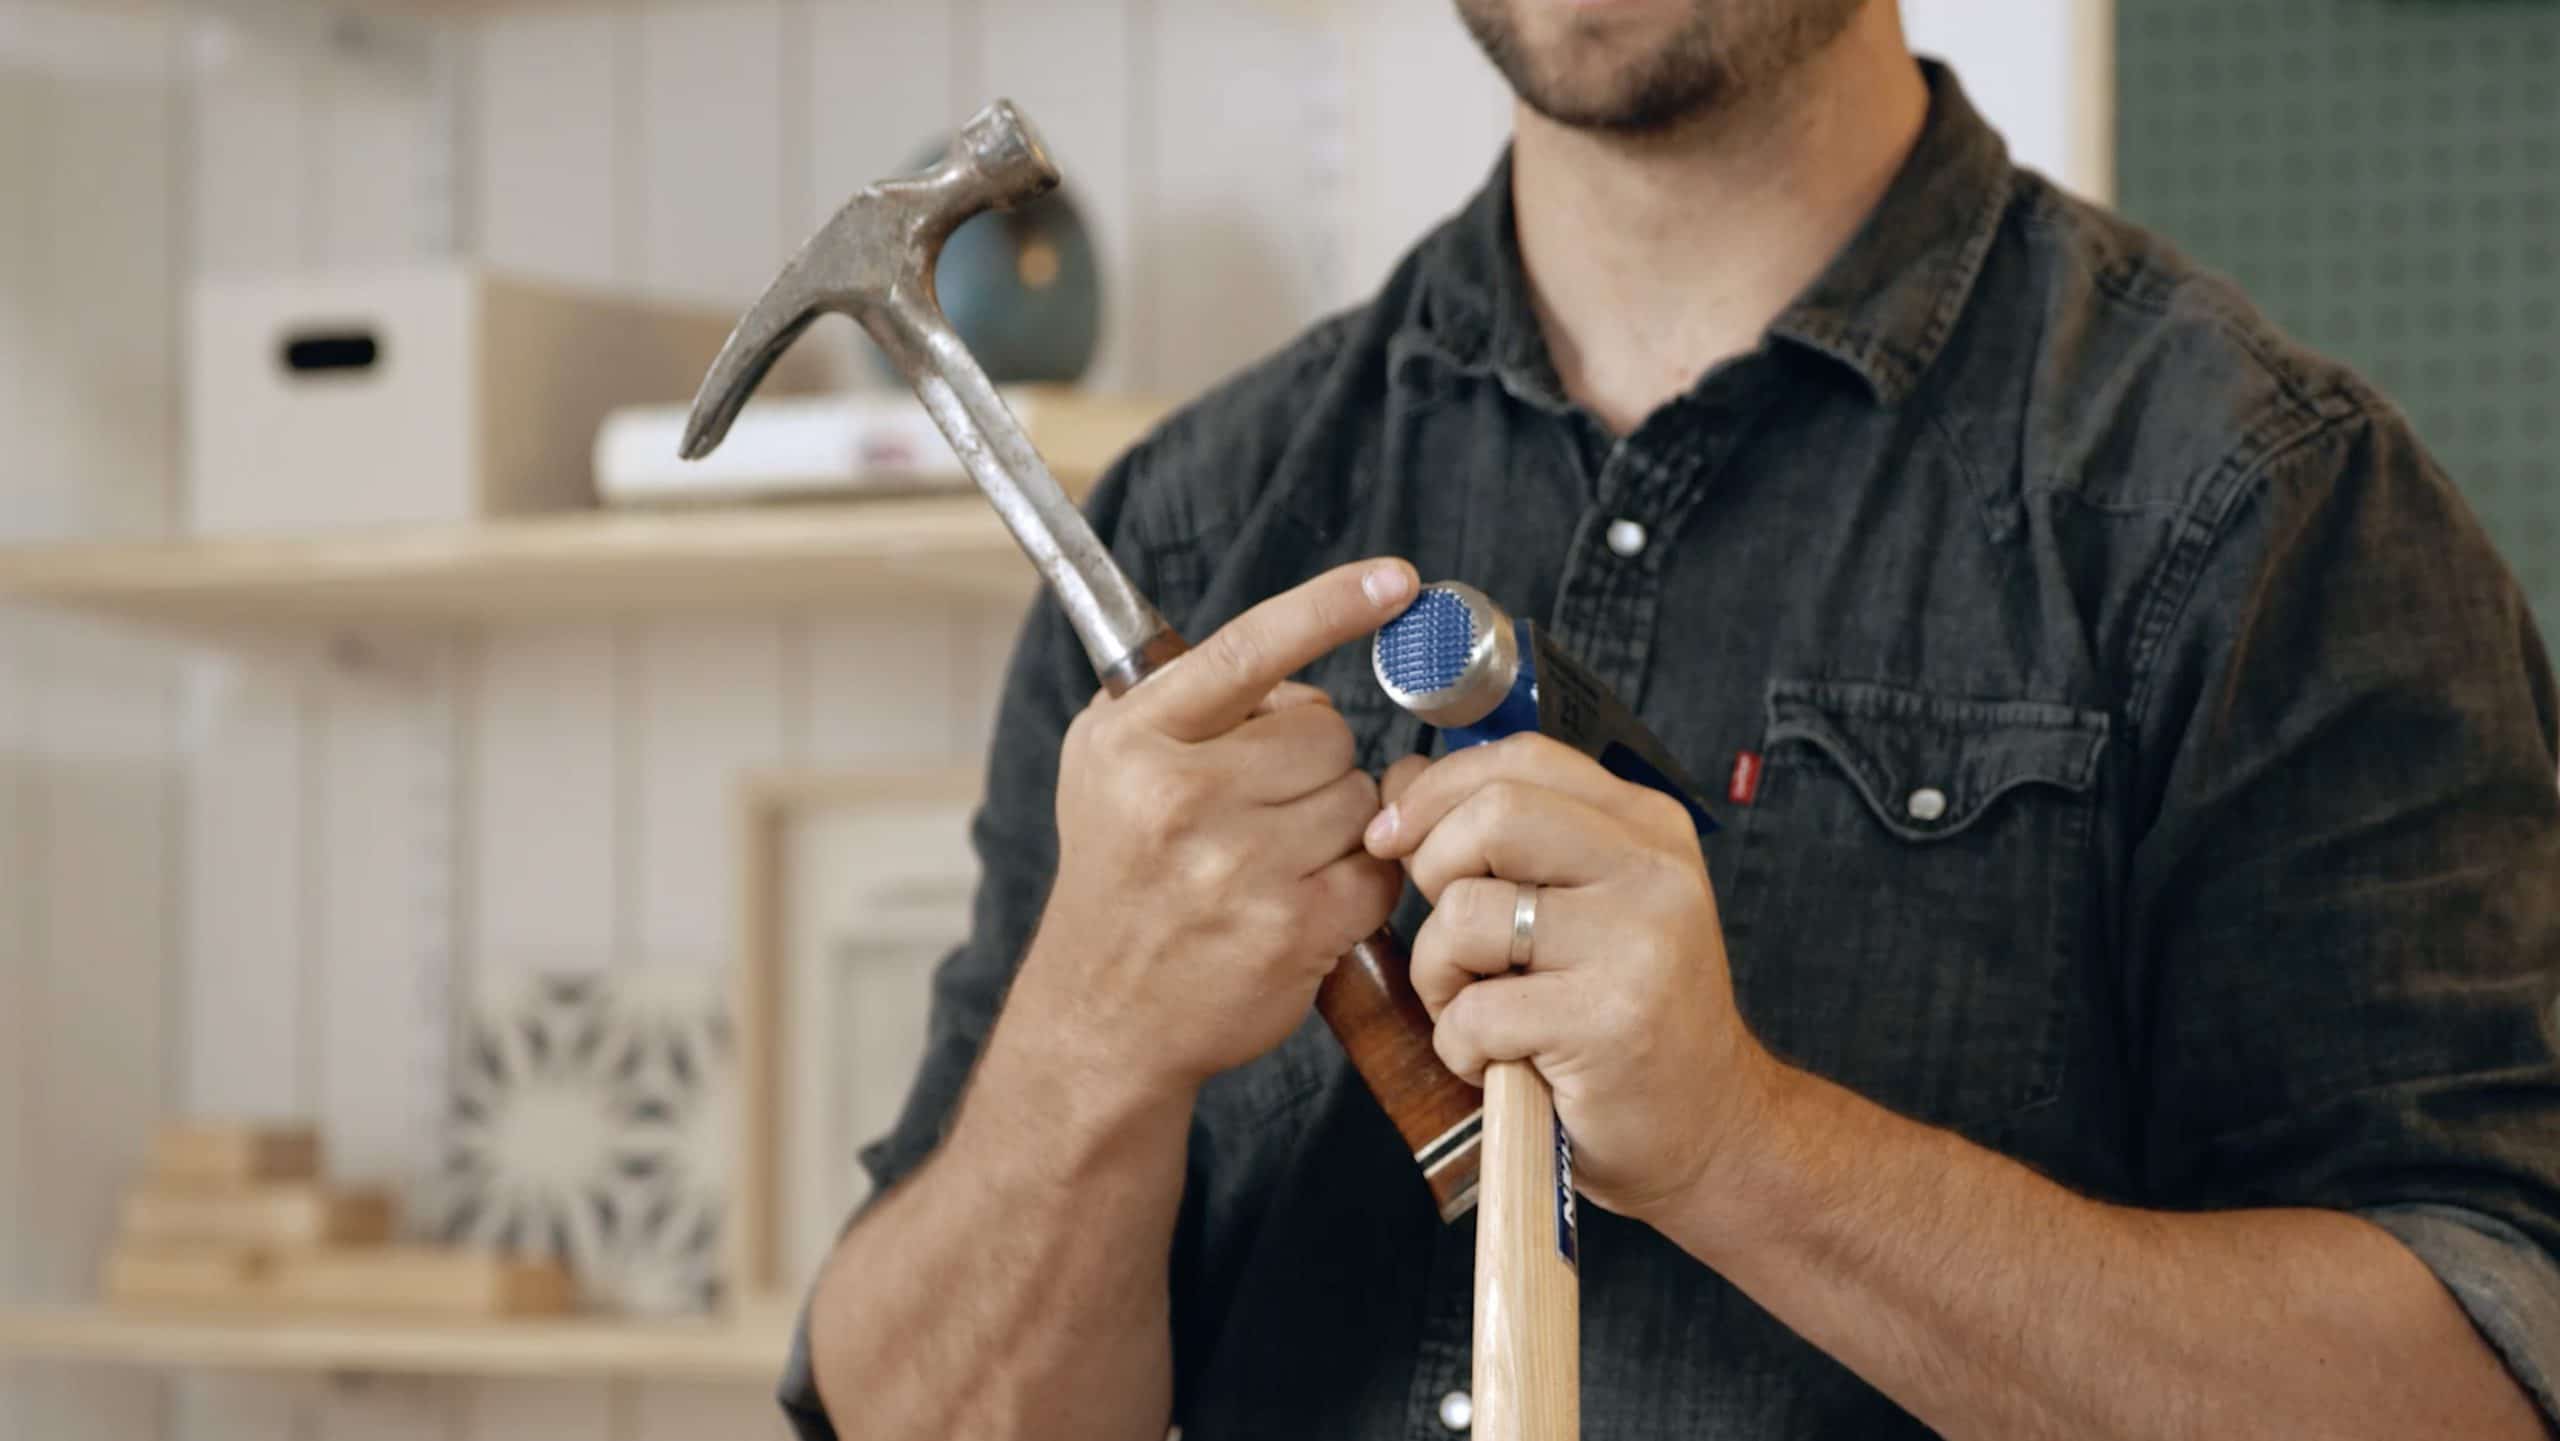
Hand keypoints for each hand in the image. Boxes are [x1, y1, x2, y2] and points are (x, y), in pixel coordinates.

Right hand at [1013, 558, 1417, 1097]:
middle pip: (1327, 733)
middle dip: (1313, 764)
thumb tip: (1297, 657)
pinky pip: (1377, 870)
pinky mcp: (1293, 931)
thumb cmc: (1121, 873)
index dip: (1331, 605)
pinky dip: (1357, 881)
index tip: (1397, 579)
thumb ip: (1187, 699)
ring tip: (1275, 859)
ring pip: (1359, 799)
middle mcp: (1181, 797)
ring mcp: (1240, 868)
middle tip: (1262, 807)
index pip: (1249, 649)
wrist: (1103, 1012)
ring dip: (1338, 824)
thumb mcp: (1111, 764)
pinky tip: (1305, 899)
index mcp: (1136, 740)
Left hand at [1364, 734, 1787, 1224]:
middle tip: (1452, 941)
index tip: (1391, 837)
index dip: (1437, 790)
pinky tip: (1499, 1062)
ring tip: (1478, 1013)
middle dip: (1433, 874)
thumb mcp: (1582, 905)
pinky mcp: (1610, 1021)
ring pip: (1467, 913)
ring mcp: (1638, 943)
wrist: (1709, 1128)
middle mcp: (1653, 870)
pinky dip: (1459, 1046)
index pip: (1521, 759)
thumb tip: (1400, 779)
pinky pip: (1474, 1010)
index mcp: (1647, 828)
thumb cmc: (1625, 1017)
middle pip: (1493, 815)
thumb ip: (1504, 839)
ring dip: (1439, 975)